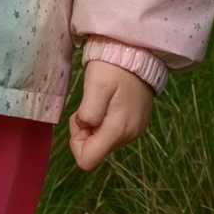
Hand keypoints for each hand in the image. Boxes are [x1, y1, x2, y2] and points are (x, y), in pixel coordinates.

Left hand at [69, 53, 155, 171]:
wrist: (137, 53)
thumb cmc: (113, 67)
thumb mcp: (95, 86)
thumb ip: (88, 113)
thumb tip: (86, 127)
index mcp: (118, 130)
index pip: (87, 161)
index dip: (76, 143)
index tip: (80, 119)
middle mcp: (129, 135)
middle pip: (94, 150)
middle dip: (85, 131)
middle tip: (88, 105)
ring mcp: (134, 130)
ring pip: (102, 142)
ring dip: (94, 125)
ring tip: (99, 101)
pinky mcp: (136, 124)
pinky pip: (112, 133)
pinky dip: (104, 121)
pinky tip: (109, 102)